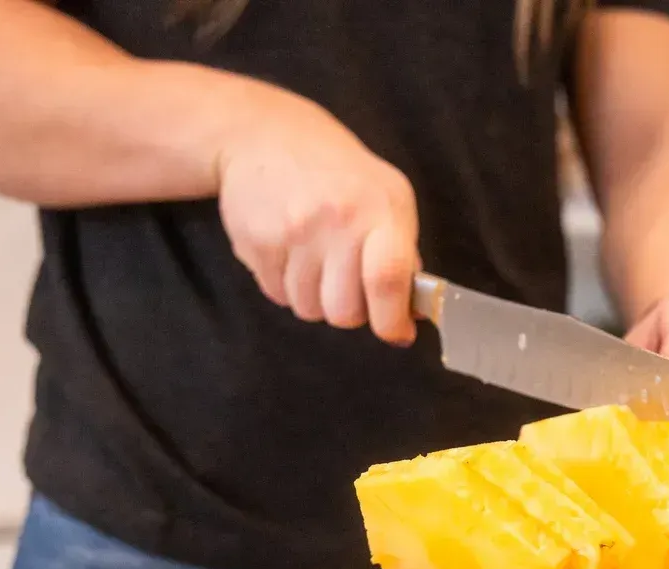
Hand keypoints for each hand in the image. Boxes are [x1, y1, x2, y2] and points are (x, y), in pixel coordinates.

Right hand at [216, 93, 419, 345]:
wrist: (265, 135)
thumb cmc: (338, 173)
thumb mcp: (388, 196)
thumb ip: (404, 253)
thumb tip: (412, 314)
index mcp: (378, 210)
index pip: (387, 279)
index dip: (392, 320)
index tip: (397, 332)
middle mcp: (335, 221)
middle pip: (345, 311)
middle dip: (350, 311)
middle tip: (348, 285)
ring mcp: (292, 233)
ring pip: (310, 310)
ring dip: (316, 298)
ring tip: (316, 261)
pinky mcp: (256, 243)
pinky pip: (278, 296)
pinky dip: (288, 286)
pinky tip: (290, 252)